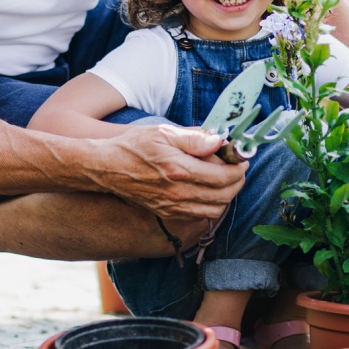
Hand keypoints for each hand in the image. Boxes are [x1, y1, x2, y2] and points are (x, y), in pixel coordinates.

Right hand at [92, 124, 246, 221]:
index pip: (223, 176)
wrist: (106, 168)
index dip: (238, 168)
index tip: (241, 159)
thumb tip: (220, 141)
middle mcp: (178, 193)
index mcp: (180, 170)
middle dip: (237, 182)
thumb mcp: (164, 133)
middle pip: (224, 196)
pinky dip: (211, 205)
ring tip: (224, 179)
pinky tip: (207, 190)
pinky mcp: (167, 213)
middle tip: (237, 168)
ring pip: (215, 210)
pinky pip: (199, 215)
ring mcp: (173, 206)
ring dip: (226, 196)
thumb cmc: (133, 146)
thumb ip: (194, 138)